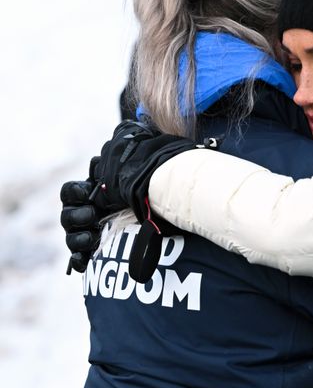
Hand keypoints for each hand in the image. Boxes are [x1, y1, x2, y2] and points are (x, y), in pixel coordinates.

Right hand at [60, 122, 197, 273]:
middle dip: (75, 215)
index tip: (90, 192)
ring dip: (77, 237)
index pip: (72, 192)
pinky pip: (80, 260)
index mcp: (94, 193)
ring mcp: (92, 235)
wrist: (172, 214)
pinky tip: (86, 262)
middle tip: (92, 216)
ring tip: (93, 237)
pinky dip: (80, 260)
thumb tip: (132, 125)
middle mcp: (89, 214)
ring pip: (71, 237)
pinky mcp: (99, 255)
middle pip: (67, 215)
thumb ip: (133, 150)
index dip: (77, 193)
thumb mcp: (144, 169)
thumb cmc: (155, 189)